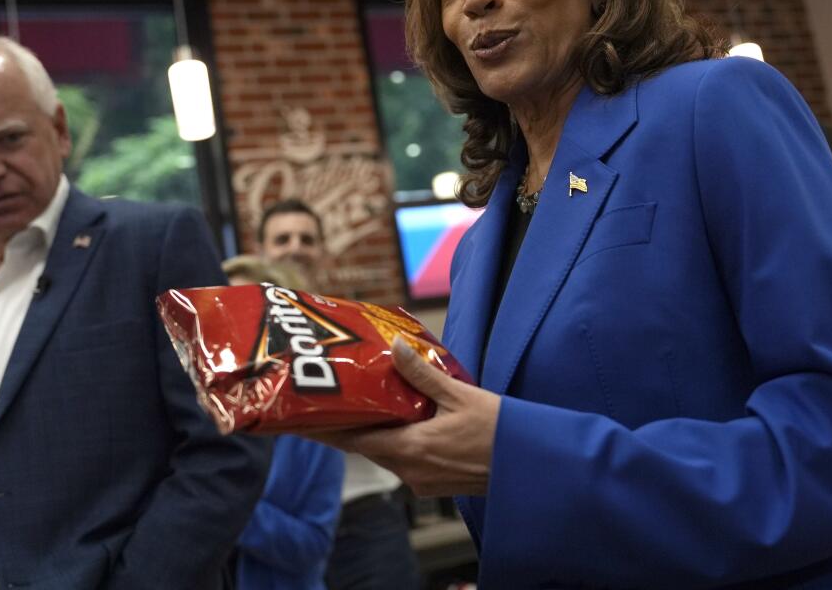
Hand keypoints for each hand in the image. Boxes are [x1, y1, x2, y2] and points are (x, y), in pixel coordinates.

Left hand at [314, 337, 500, 496]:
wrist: (532, 469)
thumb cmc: (500, 433)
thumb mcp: (461, 396)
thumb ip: (424, 375)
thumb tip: (397, 347)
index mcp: (411, 449)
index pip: (353, 442)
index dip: (324, 431)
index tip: (299, 421)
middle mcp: (410, 470)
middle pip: (367, 446)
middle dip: (347, 426)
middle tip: (328, 403)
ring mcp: (423, 480)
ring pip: (386, 453)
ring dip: (374, 433)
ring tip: (363, 405)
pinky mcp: (435, 483)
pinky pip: (406, 460)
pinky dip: (396, 441)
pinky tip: (403, 421)